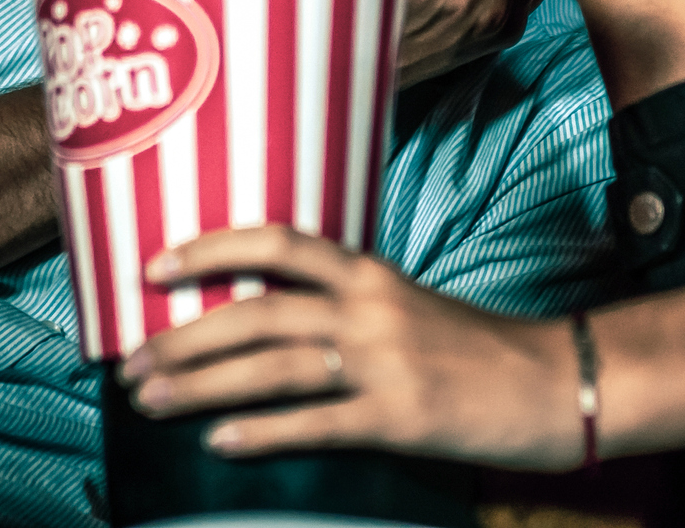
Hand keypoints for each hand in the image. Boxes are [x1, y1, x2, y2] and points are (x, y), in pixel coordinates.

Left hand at [118, 225, 581, 469]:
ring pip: (274, 367)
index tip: (154, 267)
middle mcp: (369, 307)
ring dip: (203, 385)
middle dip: (184, 337)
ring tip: (152, 401)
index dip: (210, 248)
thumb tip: (264, 313)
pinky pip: (317, 424)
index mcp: (368, 271)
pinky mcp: (400, 417)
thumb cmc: (474, 347)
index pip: (276, 243)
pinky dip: (263, 432)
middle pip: (258, 311)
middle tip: (132, 362)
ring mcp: (385, 362)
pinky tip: (220, 442)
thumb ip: (343, 301)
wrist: (552, 381)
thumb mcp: (405, 303)